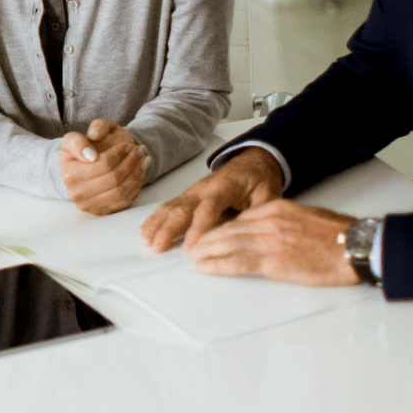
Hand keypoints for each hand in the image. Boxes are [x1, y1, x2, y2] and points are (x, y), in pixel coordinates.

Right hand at [58, 119, 149, 215]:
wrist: (84, 166)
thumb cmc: (86, 148)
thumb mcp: (85, 132)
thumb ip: (91, 130)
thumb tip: (91, 148)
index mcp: (69, 172)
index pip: (103, 164)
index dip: (120, 153)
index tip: (129, 145)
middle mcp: (76, 192)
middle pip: (114, 179)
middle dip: (132, 163)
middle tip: (141, 151)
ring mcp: (88, 205)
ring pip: (120, 192)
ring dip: (137, 175)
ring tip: (144, 160)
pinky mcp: (99, 212)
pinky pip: (123, 202)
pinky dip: (135, 187)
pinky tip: (139, 174)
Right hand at [138, 147, 285, 252]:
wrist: (251, 164)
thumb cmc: (258, 180)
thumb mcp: (268, 195)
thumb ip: (260, 214)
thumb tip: (252, 232)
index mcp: (224, 188)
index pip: (208, 210)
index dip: (198, 229)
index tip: (190, 248)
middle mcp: (203, 189)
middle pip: (181, 209)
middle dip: (167, 230)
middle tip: (157, 247)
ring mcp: (192, 193)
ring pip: (170, 208)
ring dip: (156, 225)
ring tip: (146, 241)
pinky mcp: (187, 197)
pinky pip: (167, 208)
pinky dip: (154, 219)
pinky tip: (145, 231)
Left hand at [185, 200, 359, 286]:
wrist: (356, 246)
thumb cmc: (339, 235)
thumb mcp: (306, 216)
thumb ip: (284, 221)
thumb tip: (272, 230)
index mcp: (278, 208)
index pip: (241, 218)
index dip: (222, 228)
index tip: (210, 234)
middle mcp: (269, 222)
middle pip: (229, 230)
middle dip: (207, 239)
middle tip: (192, 246)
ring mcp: (270, 241)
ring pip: (228, 245)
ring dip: (206, 252)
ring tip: (192, 258)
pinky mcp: (274, 261)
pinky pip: (238, 263)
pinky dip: (218, 266)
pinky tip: (205, 269)